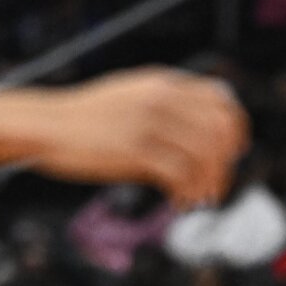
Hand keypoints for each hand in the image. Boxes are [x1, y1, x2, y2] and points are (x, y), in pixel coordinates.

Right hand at [28, 69, 248, 206]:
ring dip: (207, 184)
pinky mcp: (135, 148)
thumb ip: (168, 111)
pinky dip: (187, 194)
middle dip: (225, 166)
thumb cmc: (92, 122)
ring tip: (197, 200)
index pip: (221, 100)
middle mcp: (161, 97)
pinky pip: (181, 175)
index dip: (235, 131)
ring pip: (205, 156)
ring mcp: (148, 121)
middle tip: (214, 190)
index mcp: (164, 83)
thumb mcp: (135, 100)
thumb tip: (205, 142)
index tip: (232, 156)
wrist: (50, 125)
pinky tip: (179, 203)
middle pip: (219, 132)